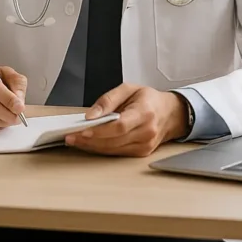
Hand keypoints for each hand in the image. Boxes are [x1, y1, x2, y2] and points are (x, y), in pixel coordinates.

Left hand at [64, 83, 188, 156]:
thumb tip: (91, 115)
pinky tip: (89, 143)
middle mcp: (147, 132)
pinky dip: (101, 149)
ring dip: (92, 146)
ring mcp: (145, 145)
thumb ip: (108, 100)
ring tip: (75, 140)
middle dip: (89, 140)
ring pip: (113, 149)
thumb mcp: (128, 89)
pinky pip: (117, 153)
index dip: (99, 130)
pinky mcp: (141, 152)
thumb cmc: (148, 99)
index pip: (120, 126)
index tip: (82, 130)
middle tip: (71, 136)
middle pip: (114, 140)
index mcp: (145, 112)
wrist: (170, 113)